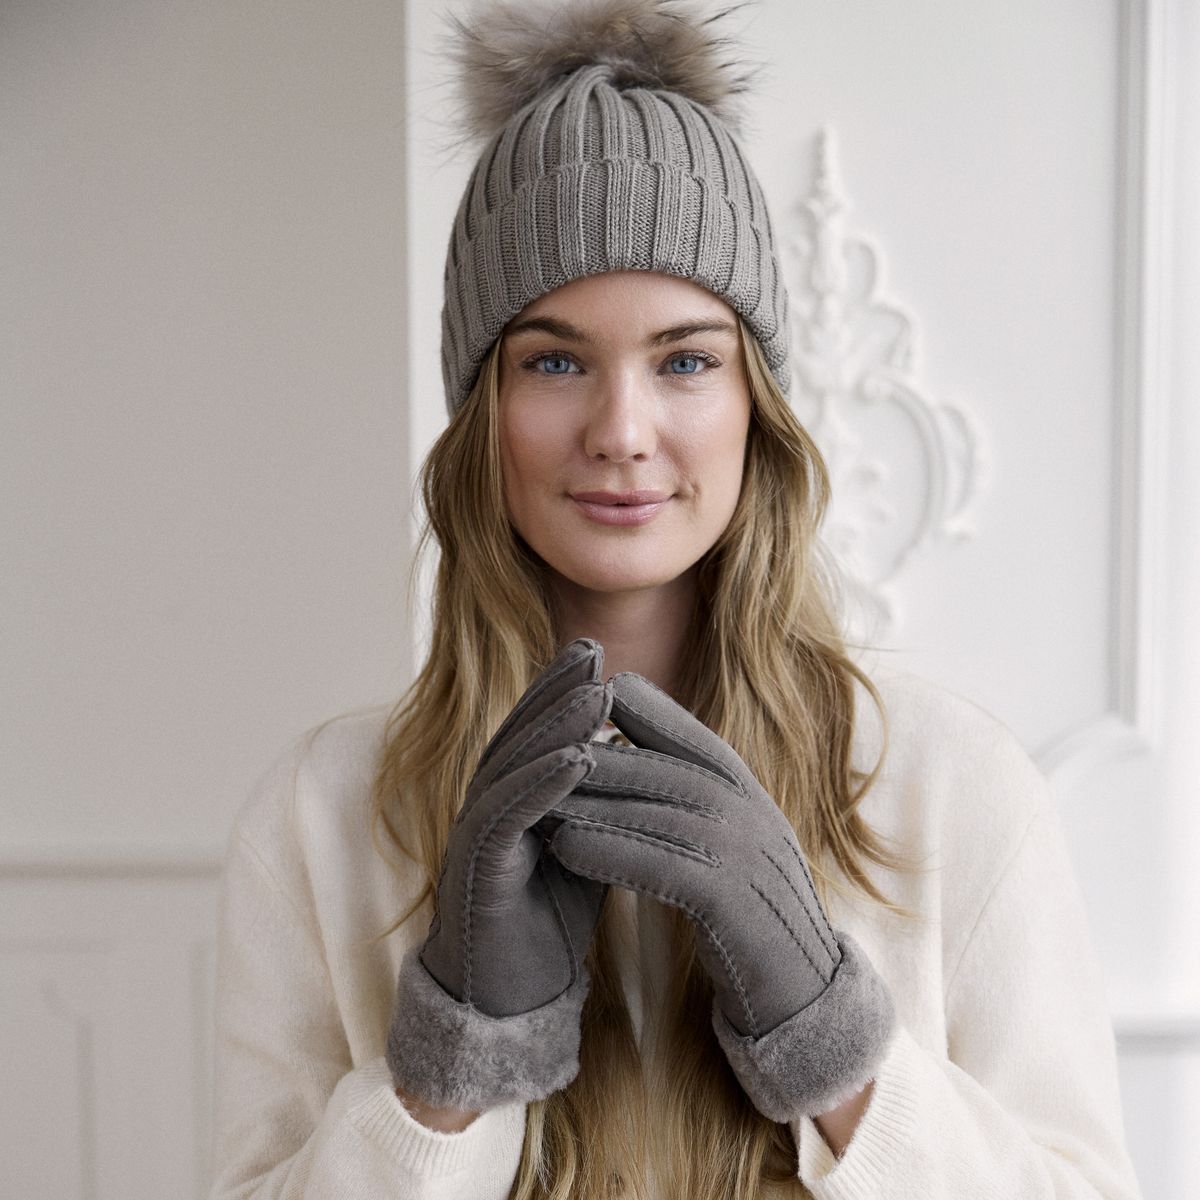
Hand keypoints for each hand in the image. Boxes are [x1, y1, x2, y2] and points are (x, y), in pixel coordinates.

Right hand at [387, 639, 612, 1111]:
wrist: (511, 1004)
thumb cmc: (549, 923)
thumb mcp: (583, 850)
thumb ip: (597, 804)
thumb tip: (633, 754)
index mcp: (510, 799)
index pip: (533, 732)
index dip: (560, 690)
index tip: (600, 654)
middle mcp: (486, 807)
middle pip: (518, 735)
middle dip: (554, 689)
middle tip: (593, 649)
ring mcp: (477, 838)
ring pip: (511, 766)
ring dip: (553, 727)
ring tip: (595, 692)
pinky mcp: (477, 873)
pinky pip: (507, 817)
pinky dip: (542, 784)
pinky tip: (579, 759)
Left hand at [546, 672, 893, 1121]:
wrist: (805, 996)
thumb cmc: (751, 916)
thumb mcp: (730, 846)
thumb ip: (695, 802)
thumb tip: (635, 758)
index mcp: (751, 796)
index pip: (691, 739)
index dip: (642, 713)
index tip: (585, 697)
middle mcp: (754, 814)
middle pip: (667, 770)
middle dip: (600, 757)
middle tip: (537, 748)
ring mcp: (749, 855)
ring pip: (660, 812)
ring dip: (593, 802)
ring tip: (536, 796)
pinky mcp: (734, 903)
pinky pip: (663, 865)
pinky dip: (610, 851)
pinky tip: (563, 847)